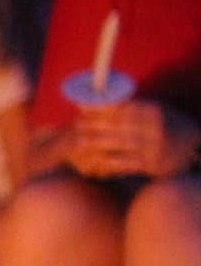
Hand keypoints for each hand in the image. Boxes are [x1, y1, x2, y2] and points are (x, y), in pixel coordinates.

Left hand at [69, 102, 200, 178]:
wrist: (194, 153)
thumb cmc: (171, 129)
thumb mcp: (158, 112)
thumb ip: (134, 107)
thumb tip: (102, 100)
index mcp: (154, 111)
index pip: (122, 107)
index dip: (100, 108)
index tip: (82, 108)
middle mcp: (155, 127)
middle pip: (117, 124)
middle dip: (94, 124)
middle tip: (76, 124)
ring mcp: (154, 146)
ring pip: (119, 143)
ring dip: (96, 143)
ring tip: (80, 141)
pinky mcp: (152, 164)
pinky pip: (125, 162)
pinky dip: (108, 161)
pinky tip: (95, 161)